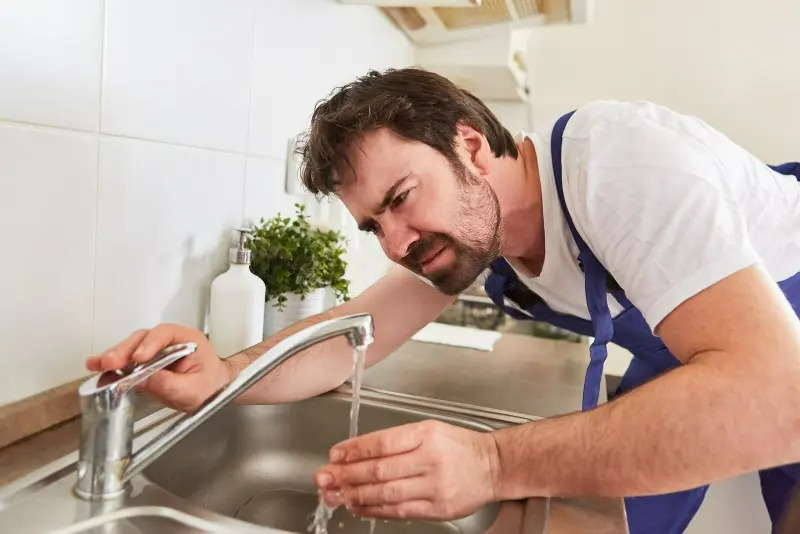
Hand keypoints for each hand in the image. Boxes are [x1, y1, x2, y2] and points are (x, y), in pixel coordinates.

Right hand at [86, 324, 233, 411]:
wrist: (214, 393)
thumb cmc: (212, 386)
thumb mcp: (194, 389)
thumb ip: (169, 384)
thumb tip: (143, 380)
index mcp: (188, 340)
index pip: (165, 334)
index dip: (149, 344)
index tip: (139, 358)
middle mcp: (170, 341)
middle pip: (143, 338)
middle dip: (124, 350)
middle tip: (110, 362)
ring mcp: (157, 351)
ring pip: (132, 347)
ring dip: (114, 356)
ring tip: (97, 364)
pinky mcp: (147, 364)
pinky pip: (129, 362)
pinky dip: (114, 366)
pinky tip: (99, 369)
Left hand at [313, 420, 500, 519]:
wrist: (493, 466)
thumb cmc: (458, 446)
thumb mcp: (429, 430)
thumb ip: (396, 440)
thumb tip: (357, 452)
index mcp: (425, 434)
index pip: (382, 443)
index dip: (354, 450)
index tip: (334, 455)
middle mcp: (429, 459)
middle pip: (379, 469)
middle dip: (347, 475)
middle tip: (324, 477)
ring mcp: (434, 486)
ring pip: (386, 492)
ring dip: (355, 494)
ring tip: (335, 494)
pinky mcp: (437, 508)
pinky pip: (399, 510)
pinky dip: (374, 509)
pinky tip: (358, 506)